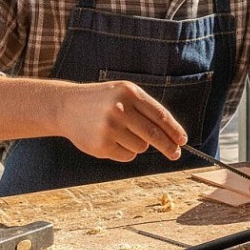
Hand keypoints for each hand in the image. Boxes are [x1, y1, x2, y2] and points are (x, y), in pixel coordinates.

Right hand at [60, 80, 187, 161]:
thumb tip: (172, 136)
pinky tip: (111, 140)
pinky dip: (125, 152)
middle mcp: (119, 109)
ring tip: (121, 133)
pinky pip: (127, 156)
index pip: (160, 116)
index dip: (174, 130)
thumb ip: (146, 110)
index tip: (182, 140)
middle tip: (176, 154)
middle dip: (168, 146)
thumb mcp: (123, 94)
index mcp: (129, 93)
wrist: (66, 106)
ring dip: (138, 144)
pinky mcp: (101, 145)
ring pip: (141, 146)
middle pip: (154, 134)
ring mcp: (109, 128)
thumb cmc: (103, 100)